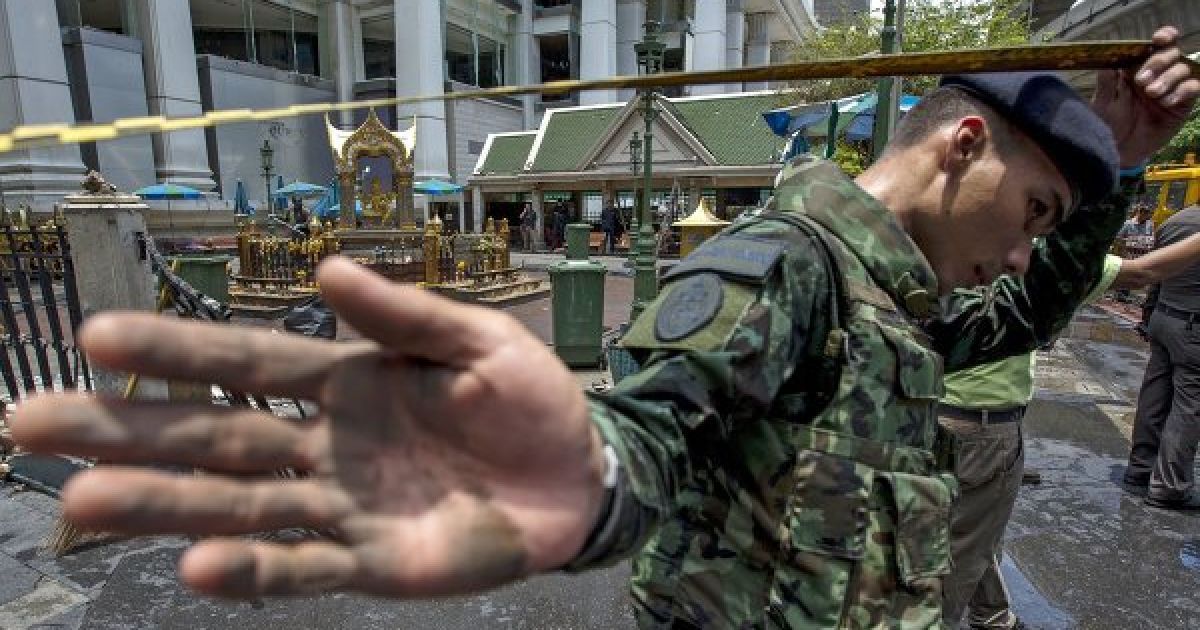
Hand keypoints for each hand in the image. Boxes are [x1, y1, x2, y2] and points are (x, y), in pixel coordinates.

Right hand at [10, 257, 604, 598]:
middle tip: (32, 424)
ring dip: (164, 507)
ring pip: (240, 506)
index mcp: (346, 380)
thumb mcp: (478, 341)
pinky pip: (304, 567)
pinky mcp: (372, 562)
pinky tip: (197, 568)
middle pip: (215, 437)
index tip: (98, 338)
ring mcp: (343, 506)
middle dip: (128, 432)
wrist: (579, 476)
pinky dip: (254, 572)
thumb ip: (405, 315)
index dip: (178, 352)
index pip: (247, 363)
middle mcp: (325, 443)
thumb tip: (326, 270)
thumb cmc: (528, 400)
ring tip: (83, 504)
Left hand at [1091, 26, 1199, 167]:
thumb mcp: (1103, 103)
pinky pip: (1192, 89)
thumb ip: (1106, 83)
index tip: (1157, 40)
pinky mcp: (1182, 104)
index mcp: (1139, 67)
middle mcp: (1158, 74)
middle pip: (1171, 53)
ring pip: (1183, 69)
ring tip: (1151, 93)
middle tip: (1141, 81)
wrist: (1118, 151)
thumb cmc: (1108, 124)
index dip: (1164, 37)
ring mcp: (1172, 88)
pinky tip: (1167, 101)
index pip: (1157, 45)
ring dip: (1168, 78)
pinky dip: (1182, 91)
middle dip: (1158, 62)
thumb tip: (1108, 61)